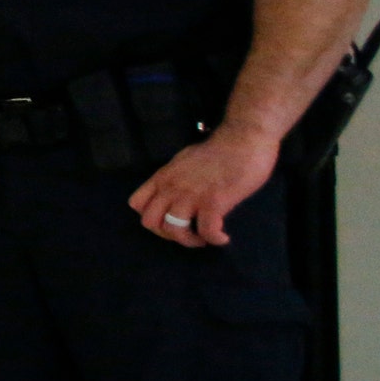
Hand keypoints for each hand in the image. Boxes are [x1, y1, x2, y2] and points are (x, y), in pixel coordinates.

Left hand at [127, 126, 278, 246]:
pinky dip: (215, 240)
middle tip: (186, 232)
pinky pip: (206, 231)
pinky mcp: (213, 202)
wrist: (243, 139)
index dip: (150, 217)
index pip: (136, 203)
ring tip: (204, 239)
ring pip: (174, 230)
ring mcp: (191, 195)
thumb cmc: (218, 150)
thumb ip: (175, 178)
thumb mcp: (183, 161)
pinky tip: (222, 238)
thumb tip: (174, 193)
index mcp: (163, 177)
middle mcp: (171, 187)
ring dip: (189, 241)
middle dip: (166, 234)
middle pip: (150, 222)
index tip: (167, 219)